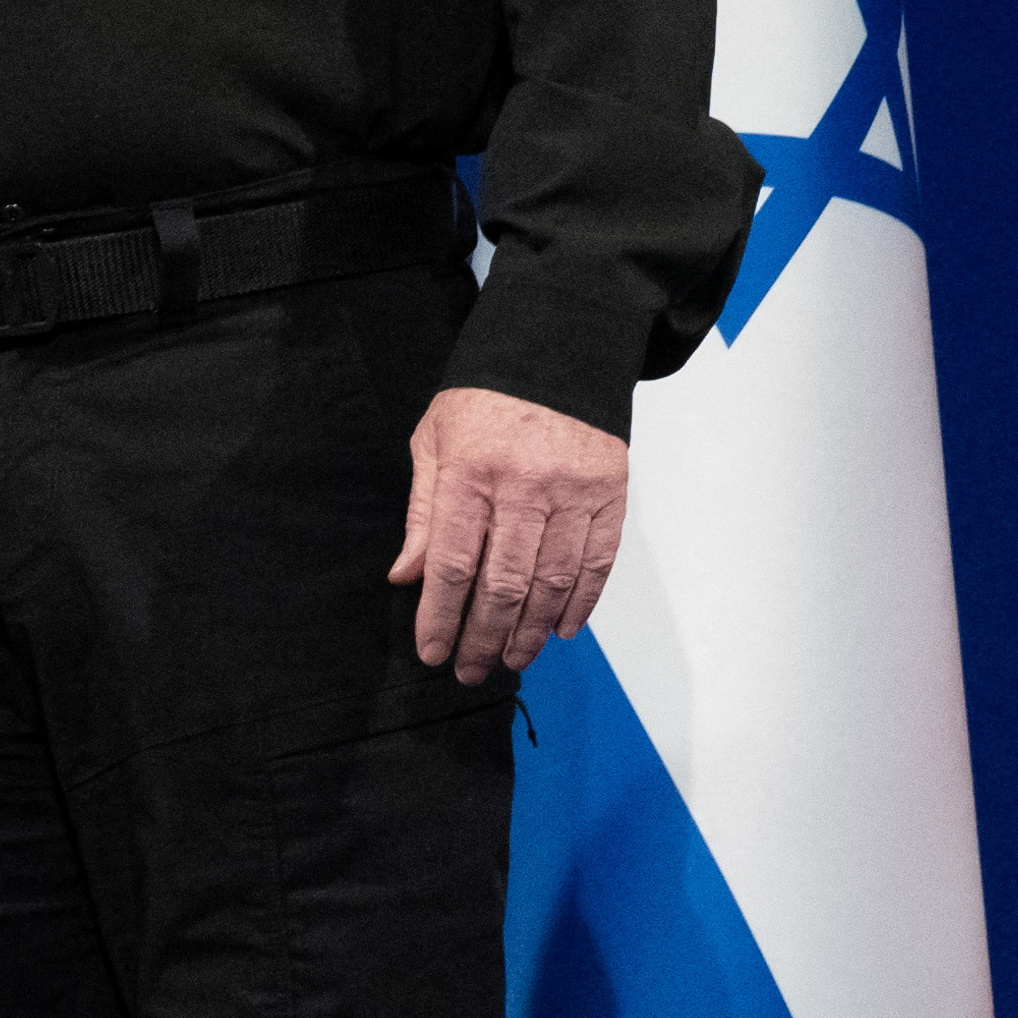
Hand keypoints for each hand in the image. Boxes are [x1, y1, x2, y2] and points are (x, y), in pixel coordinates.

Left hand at [391, 386, 628, 682]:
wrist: (558, 346)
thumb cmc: (485, 397)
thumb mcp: (435, 441)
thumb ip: (423, 512)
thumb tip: (406, 576)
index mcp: (470, 472)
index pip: (453, 564)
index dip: (441, 616)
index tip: (432, 651)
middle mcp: (524, 486)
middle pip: (503, 585)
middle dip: (483, 637)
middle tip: (470, 670)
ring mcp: (573, 491)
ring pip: (552, 583)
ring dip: (529, 632)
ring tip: (512, 659)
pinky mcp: (610, 492)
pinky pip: (597, 562)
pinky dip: (579, 603)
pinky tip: (560, 630)